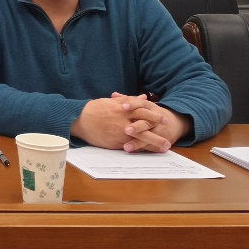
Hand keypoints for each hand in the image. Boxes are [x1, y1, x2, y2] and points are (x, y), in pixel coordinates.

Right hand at [71, 93, 185, 152]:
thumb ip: (129, 100)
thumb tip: (143, 97)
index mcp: (122, 107)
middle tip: (169, 131)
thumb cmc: (94, 109)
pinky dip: (142, 148)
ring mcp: (121, 130)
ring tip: (165, 147)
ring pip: (142, 136)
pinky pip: (132, 145)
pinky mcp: (116, 140)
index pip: (143, 109)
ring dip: (155, 142)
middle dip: (158, 128)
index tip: (164, 118)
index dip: (155, 113)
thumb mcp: (111, 102)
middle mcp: (123, 118)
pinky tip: (150, 152)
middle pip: (145, 122)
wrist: (79, 119)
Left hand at [110, 92, 188, 152]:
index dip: (132, 105)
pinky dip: (144, 149)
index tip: (123, 107)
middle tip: (126, 130)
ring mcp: (158, 131)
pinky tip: (135, 152)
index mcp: (149, 107)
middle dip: (136, 127)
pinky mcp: (161, 140)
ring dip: (138, 142)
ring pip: (149, 137)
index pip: (141, 104)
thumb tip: (114, 95)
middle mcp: (154, 119)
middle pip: (145, 122)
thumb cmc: (151, 112)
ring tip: (127, 147)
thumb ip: (128, 100)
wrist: (174, 122)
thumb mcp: (143, 104)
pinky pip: (152, 146)